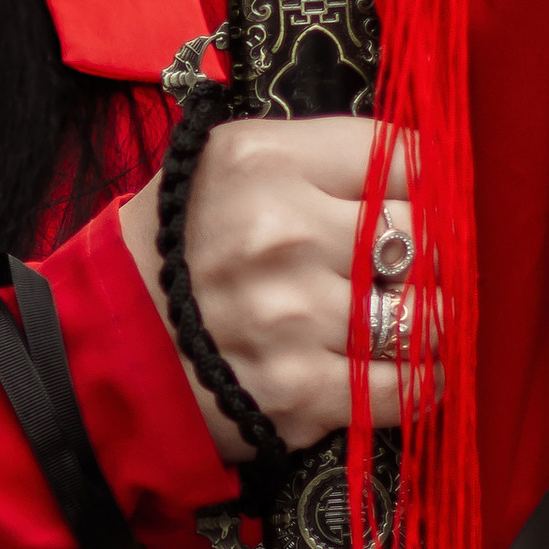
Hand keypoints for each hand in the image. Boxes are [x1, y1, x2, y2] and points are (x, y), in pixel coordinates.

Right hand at [120, 115, 416, 458]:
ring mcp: (292, 318)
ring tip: (416, 317)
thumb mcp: (231, 167)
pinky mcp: (300, 392)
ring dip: (436, 321)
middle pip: (432, 236)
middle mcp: (281, 234)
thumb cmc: (181, 250)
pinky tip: (406, 368)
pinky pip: (408, 387)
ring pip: (432, 316)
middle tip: (425, 266)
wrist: (107, 349)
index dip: (431, 183)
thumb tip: (426, 168)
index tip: (427, 203)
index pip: (407, 156)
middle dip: (441, 254)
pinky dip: (422, 382)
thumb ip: (322, 158)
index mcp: (266, 162)